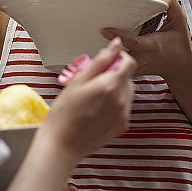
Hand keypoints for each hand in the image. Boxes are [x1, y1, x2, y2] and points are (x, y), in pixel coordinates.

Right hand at [38, 38, 135, 163]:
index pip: (129, 63)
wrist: (62, 145)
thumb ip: (100, 61)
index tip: (110, 58)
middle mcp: (121, 100)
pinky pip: (124, 108)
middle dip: (115, 74)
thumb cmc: (64, 114)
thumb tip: (115, 45)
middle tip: (95, 80)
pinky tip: (97, 109)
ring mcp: (123, 115)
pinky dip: (115, 104)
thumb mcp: (78, 81)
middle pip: (128, 78)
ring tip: (94, 96)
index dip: (121, 57)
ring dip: (116, 89)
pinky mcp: (122, 126)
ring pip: (127, 93)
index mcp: (110, 86)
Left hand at [101, 0, 191, 79]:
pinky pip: (116, 70)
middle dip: (106, 49)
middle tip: (93, 37)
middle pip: (118, 56)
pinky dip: (109, 63)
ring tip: (96, 45)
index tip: (105, 30)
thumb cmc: (178, 43)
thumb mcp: (180, 20)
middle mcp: (141, 58)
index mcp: (151, 45)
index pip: (132, 42)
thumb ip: (170, 3)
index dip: (118, 36)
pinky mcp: (132, 74)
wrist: (181, 67)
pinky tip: (103, 55)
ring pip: (115, 65)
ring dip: (105, 57)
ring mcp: (135, 68)